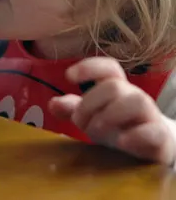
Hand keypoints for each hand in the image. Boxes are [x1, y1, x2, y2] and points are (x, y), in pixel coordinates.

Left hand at [48, 57, 174, 164]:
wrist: (154, 145)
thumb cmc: (117, 125)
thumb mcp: (91, 116)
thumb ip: (72, 108)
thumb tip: (53, 103)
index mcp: (116, 88)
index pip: (108, 67)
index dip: (89, 67)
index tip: (69, 77)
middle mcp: (134, 96)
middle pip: (114, 86)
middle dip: (90, 103)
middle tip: (80, 122)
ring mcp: (149, 115)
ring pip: (137, 101)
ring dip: (110, 116)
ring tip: (96, 131)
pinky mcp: (160, 137)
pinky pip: (154, 131)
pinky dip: (135, 136)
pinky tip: (121, 142)